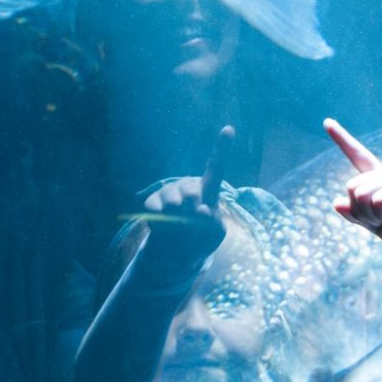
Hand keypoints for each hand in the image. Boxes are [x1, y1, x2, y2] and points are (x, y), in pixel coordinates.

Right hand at [136, 126, 240, 267]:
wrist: (176, 252)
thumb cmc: (201, 239)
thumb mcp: (214, 235)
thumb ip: (213, 223)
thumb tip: (200, 212)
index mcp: (209, 189)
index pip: (216, 167)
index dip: (222, 147)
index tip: (228, 129)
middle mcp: (189, 185)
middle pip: (192, 191)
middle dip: (193, 209)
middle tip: (193, 219)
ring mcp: (169, 191)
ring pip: (173, 200)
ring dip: (177, 216)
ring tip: (180, 224)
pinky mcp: (153, 201)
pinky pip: (154, 207)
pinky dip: (160, 219)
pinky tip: (164, 223)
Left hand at [327, 119, 381, 248]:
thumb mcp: (373, 224)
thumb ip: (355, 214)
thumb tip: (336, 202)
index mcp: (378, 179)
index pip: (357, 155)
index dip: (341, 139)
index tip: (327, 122)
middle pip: (351, 188)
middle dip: (361, 211)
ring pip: (361, 196)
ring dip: (373, 216)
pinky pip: (377, 202)